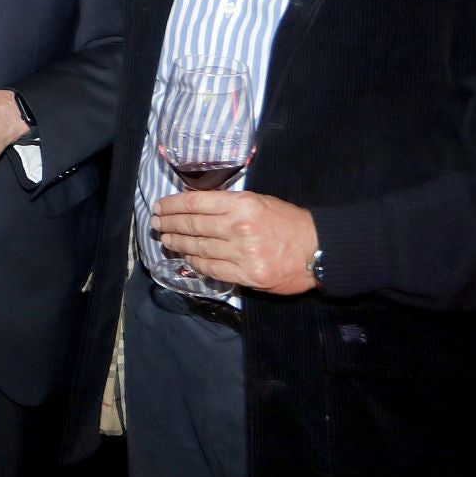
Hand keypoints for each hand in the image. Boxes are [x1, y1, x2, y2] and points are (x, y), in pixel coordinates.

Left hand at [151, 190, 318, 294]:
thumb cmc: (289, 222)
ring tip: (166, 241)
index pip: (196, 203)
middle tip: (155, 224)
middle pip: (192, 226)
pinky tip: (187, 259)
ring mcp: (242, 253)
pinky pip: (212, 269)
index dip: (172, 206)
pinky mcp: (247, 275)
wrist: (319, 249)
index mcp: (241, 204)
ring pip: (199, 248)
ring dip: (178, 244)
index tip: (159, 207)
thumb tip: (197, 206)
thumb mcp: (259, 201)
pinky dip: (196, 263)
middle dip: (169, 224)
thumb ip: (229, 204)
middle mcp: (238, 227)